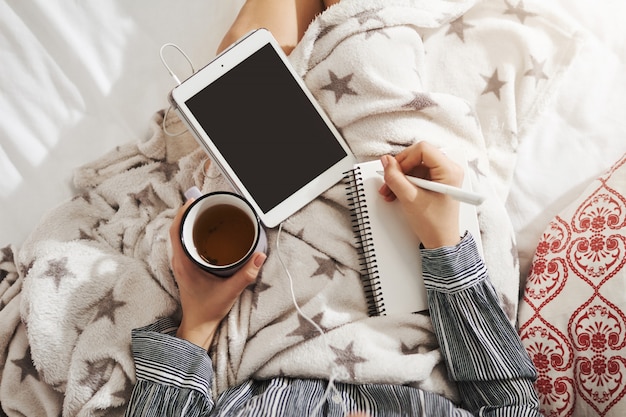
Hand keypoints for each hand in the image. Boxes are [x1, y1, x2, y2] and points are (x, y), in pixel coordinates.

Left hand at [169, 200, 266, 348]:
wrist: (199, 325)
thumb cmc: (209, 309)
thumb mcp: (231, 290)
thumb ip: (247, 274)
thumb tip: (260, 256)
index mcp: (184, 264)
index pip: (175, 231)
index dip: (182, 213)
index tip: (193, 202)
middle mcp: (179, 261)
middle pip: (176, 229)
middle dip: (187, 214)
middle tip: (203, 203)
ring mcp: (181, 264)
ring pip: (179, 236)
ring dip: (189, 223)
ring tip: (204, 212)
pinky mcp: (186, 267)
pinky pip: (184, 244)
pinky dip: (191, 233)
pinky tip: (204, 231)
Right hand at [378, 141, 461, 248]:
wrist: (441, 242)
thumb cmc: (434, 224)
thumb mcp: (409, 199)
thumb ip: (395, 178)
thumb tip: (386, 161)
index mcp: (449, 171)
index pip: (422, 149)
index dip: (405, 159)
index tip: (395, 172)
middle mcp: (449, 170)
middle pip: (418, 156)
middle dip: (400, 169)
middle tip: (389, 182)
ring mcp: (443, 176)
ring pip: (415, 166)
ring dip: (400, 178)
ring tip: (390, 192)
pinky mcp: (437, 182)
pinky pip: (417, 175)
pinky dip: (405, 183)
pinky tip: (396, 193)